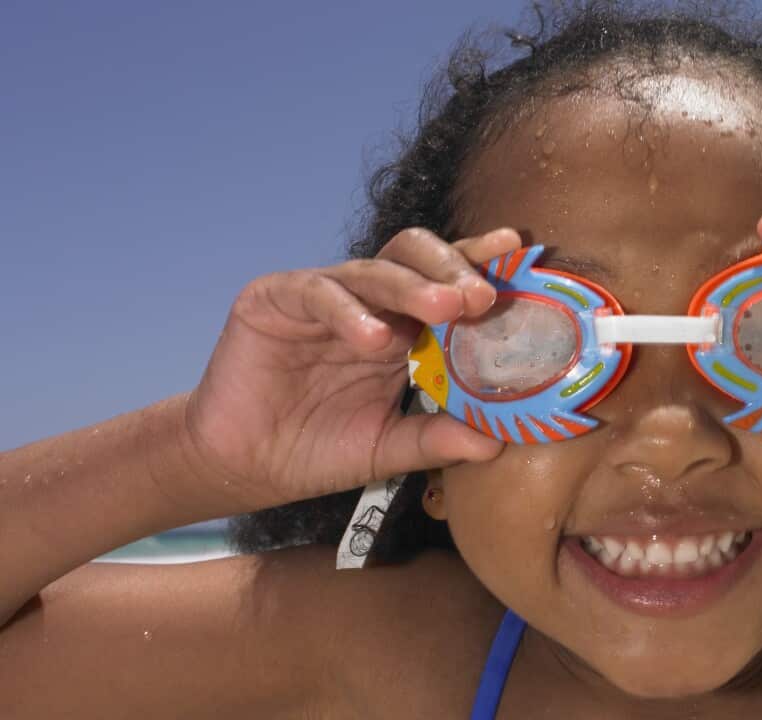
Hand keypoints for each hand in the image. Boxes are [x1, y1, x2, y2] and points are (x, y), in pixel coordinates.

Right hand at [179, 228, 519, 512]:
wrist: (244, 467)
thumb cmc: (318, 450)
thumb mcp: (388, 447)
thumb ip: (438, 438)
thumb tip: (500, 442)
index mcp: (401, 328)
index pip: (445, 283)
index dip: (477, 263)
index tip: (516, 250)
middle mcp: (367, 303)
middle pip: (415, 258)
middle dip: (452, 271)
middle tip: (482, 297)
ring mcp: (322, 296)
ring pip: (373, 270)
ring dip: (412, 288)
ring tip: (444, 309)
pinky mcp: (274, 300)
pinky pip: (317, 292)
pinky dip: (348, 311)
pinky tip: (372, 338)